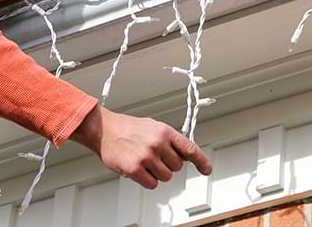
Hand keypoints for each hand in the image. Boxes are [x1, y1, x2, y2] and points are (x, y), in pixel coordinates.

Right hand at [70, 105, 211, 188]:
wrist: (104, 130)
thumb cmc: (127, 128)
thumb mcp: (153, 127)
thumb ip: (170, 139)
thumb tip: (185, 153)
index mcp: (164, 131)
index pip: (189, 148)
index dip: (201, 161)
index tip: (207, 169)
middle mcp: (157, 143)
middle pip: (177, 166)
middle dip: (169, 164)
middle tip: (155, 157)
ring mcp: (146, 157)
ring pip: (166, 177)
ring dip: (157, 173)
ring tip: (145, 161)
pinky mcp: (135, 169)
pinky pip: (152, 184)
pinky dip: (148, 180)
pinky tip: (140, 169)